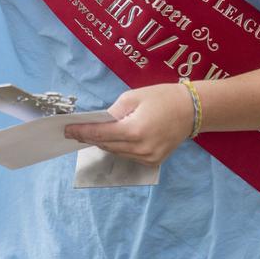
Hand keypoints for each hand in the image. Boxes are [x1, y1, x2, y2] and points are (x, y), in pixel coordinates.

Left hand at [64, 83, 194, 166]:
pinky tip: (113, 139)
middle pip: (107, 145)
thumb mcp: (133, 97)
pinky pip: (129, 155)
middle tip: (75, 131)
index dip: (81, 133)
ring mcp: (148, 157)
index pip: (101, 134)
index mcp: (134, 130)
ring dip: (104, 143)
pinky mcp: (154, 161)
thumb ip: (113, 112)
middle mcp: (140, 148)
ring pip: (117, 152)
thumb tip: (99, 123)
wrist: (192, 109)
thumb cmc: (162, 97)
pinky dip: (119, 147)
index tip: (67, 130)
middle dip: (90, 138)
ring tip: (91, 134)